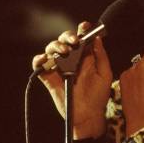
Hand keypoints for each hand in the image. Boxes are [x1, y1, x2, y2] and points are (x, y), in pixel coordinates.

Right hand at [31, 22, 112, 138]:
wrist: (88, 116)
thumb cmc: (98, 96)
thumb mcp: (105, 74)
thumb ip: (100, 56)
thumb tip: (97, 38)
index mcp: (84, 57)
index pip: (81, 38)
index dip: (81, 30)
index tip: (84, 27)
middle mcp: (70, 60)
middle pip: (63, 40)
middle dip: (67, 36)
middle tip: (73, 41)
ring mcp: (59, 68)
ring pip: (51, 49)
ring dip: (55, 46)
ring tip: (64, 52)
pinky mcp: (49, 78)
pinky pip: (39, 66)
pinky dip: (38, 60)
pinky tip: (45, 60)